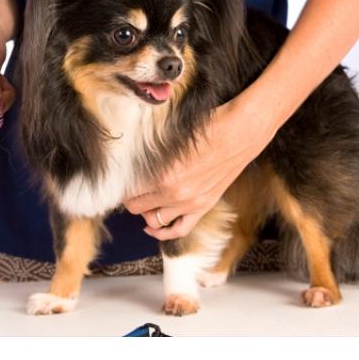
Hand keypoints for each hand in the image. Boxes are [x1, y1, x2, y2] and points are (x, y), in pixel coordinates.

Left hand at [123, 95, 275, 240]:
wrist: (241, 133)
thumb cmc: (208, 126)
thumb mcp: (171, 135)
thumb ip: (150, 152)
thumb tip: (130, 156)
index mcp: (162, 173)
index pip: (129, 189)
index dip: (120, 185)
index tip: (117, 180)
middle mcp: (174, 193)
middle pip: (136, 207)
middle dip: (129, 199)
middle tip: (126, 190)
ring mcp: (189, 203)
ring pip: (153, 220)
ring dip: (144, 212)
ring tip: (140, 201)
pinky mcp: (203, 207)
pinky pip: (178, 230)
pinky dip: (163, 233)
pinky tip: (151, 227)